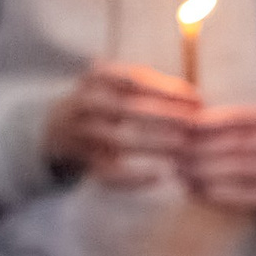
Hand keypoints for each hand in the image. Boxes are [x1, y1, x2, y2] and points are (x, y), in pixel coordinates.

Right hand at [45, 62, 200, 188]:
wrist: (56, 126)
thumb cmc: (107, 102)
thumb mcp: (121, 85)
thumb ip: (154, 88)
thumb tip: (199, 101)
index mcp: (97, 77)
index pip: (135, 80)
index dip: (169, 90)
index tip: (197, 100)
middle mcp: (86, 103)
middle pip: (128, 108)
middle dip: (166, 116)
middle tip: (195, 125)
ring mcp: (82, 133)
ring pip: (120, 140)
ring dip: (154, 144)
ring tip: (183, 148)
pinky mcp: (84, 161)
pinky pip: (110, 172)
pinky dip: (135, 177)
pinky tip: (160, 177)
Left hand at [175, 102, 255, 213]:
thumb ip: (250, 126)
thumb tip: (199, 124)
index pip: (241, 119)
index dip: (209, 123)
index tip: (184, 127)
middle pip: (236, 143)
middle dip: (200, 149)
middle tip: (173, 154)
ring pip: (240, 168)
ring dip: (204, 172)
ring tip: (179, 174)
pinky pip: (250, 196)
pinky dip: (221, 195)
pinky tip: (199, 193)